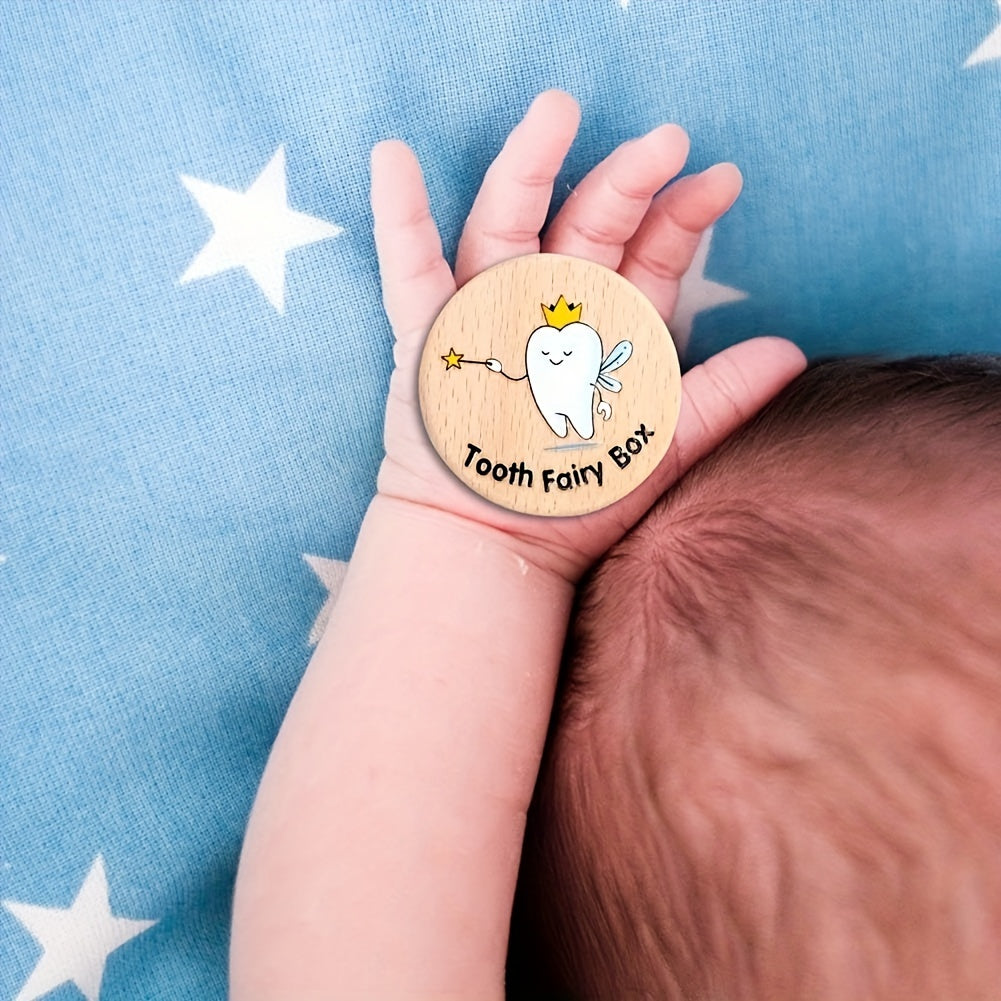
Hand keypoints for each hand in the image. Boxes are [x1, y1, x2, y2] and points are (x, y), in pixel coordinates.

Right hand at [371, 91, 804, 581]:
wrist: (494, 547)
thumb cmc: (574, 498)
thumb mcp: (658, 447)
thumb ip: (719, 399)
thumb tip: (790, 351)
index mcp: (603, 327)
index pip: (647, 254)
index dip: (683, 214)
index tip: (723, 180)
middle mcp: (547, 308)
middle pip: (585, 226)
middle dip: (624, 180)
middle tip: (666, 138)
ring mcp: (486, 314)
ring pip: (506, 225)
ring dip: (528, 168)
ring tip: (556, 112)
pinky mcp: (428, 338)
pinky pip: (410, 271)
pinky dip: (399, 219)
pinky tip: (394, 159)